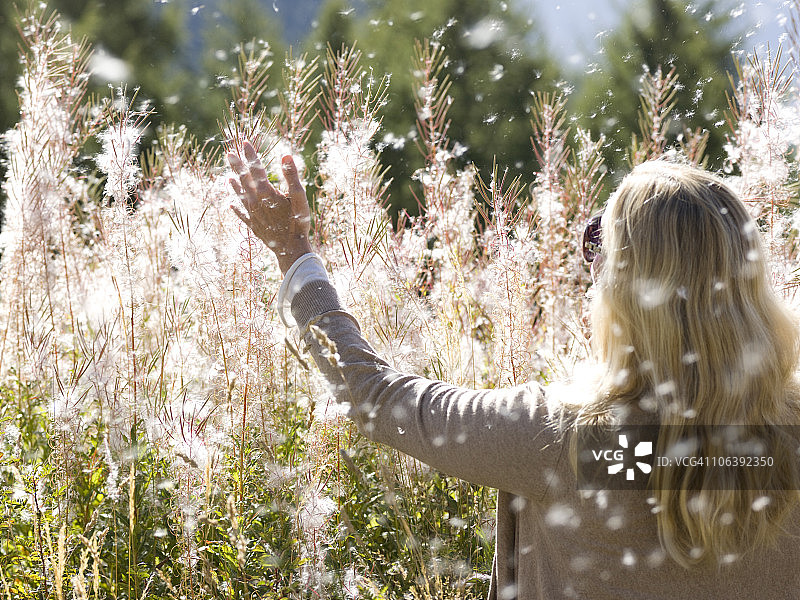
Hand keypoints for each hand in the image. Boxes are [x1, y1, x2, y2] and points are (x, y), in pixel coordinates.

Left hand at [227, 140, 311, 273]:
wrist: (291, 249)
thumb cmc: (298, 223)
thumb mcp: (299, 197)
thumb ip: (292, 176)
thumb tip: (285, 155)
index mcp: (267, 192)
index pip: (256, 169)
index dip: (251, 155)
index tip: (245, 142)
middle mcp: (256, 201)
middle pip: (244, 180)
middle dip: (238, 166)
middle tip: (229, 154)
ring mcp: (253, 214)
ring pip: (240, 196)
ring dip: (234, 186)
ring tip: (227, 177)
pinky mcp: (254, 226)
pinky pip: (242, 214)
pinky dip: (236, 209)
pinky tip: (230, 205)